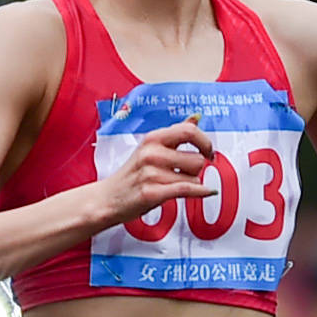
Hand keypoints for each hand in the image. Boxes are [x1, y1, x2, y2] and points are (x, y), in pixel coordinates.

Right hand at [96, 118, 212, 230]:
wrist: (107, 199)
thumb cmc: (131, 174)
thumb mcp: (150, 148)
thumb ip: (175, 133)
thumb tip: (196, 117)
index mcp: (153, 138)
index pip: (189, 131)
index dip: (205, 142)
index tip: (208, 152)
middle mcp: (152, 153)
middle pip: (197, 158)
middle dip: (195, 169)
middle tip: (184, 174)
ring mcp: (151, 173)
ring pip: (194, 177)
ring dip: (190, 183)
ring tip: (173, 185)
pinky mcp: (152, 192)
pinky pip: (187, 189)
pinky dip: (201, 192)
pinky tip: (207, 191)